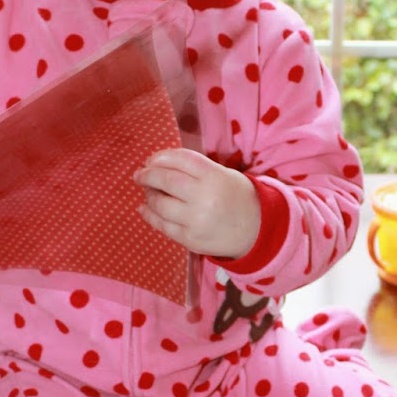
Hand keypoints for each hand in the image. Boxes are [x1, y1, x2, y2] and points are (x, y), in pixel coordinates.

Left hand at [135, 148, 261, 258]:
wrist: (256, 231)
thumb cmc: (236, 197)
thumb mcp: (223, 174)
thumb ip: (194, 169)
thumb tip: (155, 165)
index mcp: (214, 176)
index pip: (179, 159)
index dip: (160, 157)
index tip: (150, 160)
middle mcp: (204, 197)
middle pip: (165, 180)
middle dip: (147, 175)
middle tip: (139, 175)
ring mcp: (196, 220)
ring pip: (159, 204)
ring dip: (149, 195)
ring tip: (148, 192)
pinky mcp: (190, 239)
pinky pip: (162, 225)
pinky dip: (149, 215)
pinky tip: (144, 208)